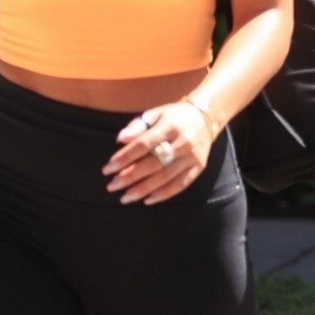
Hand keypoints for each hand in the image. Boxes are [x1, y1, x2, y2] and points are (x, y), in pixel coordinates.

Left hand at [103, 98, 217, 204]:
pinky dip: (164, 194)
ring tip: (125, 197)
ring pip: (165, 177)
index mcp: (169, 126)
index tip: (108, 168)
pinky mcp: (199, 167)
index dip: (125, 157)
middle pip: (153, 164)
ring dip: (143, 189)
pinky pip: (181, 184)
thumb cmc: (174, 116)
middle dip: (130, 177)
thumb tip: (120, 139)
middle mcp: (182, 142)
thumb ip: (138, 125)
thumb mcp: (156, 113)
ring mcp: (192, 157)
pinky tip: (148, 200)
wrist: (206, 117)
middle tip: (112, 186)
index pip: (143, 144)